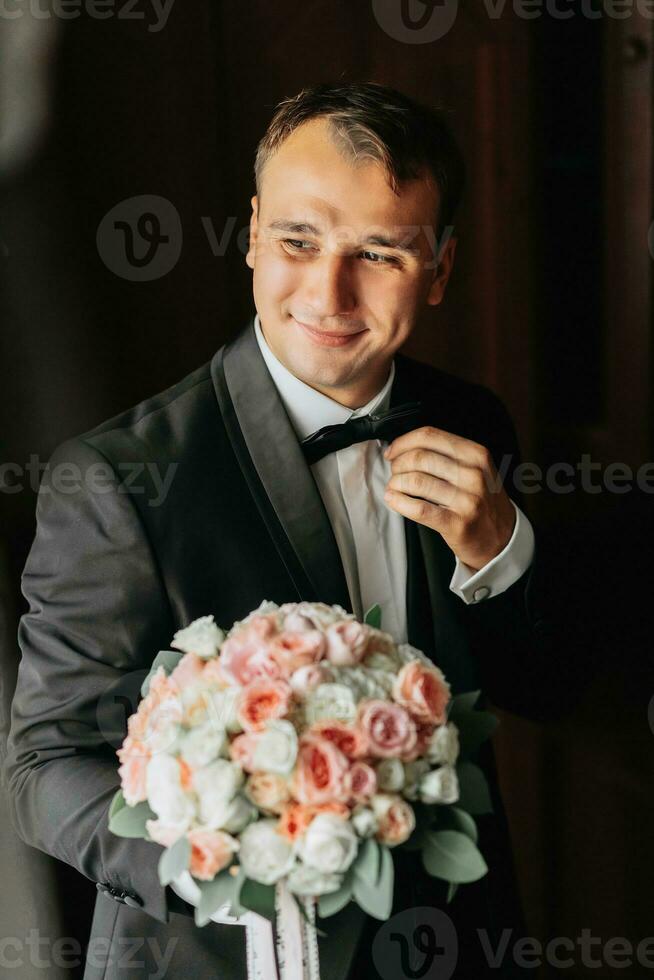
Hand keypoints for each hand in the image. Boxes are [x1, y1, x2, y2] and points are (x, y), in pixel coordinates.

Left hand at [383, 426, 515, 570]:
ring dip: (396, 483)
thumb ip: (447, 455)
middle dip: (398, 464)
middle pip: (420, 457)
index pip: (430, 436)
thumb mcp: (476, 469)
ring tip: (394, 487)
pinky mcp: (457, 523)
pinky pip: (419, 508)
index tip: (392, 451)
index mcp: (476, 455)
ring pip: (417, 481)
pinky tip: (394, 499)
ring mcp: (468, 499)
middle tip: (394, 472)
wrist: (501, 537)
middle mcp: (474, 474)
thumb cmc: (482, 501)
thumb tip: (404, 446)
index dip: (403, 442)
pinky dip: (400, 502)